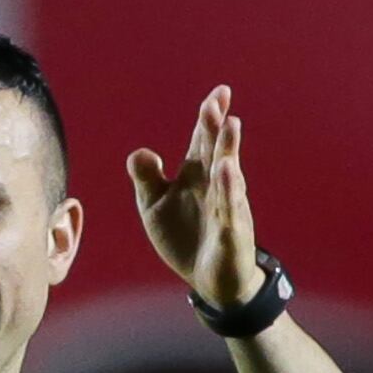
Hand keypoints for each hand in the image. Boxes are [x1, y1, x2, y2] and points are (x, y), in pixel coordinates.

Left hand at [129, 86, 263, 307]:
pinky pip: (230, 210)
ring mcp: (227, 208)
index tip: (219, 93)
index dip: (210, 117)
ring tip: (230, 125)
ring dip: (228, 150)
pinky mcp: (232, 233)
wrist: (210, 279)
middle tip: (217, 102)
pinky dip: (229, 191)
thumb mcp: (155, 206)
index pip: (204, 139)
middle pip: (216, 150)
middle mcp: (216, 185)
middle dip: (217, 127)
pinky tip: (228, 172)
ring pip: (229, 175)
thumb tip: (140, 152)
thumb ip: (146, 178)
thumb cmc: (185, 237)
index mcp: (197, 174)